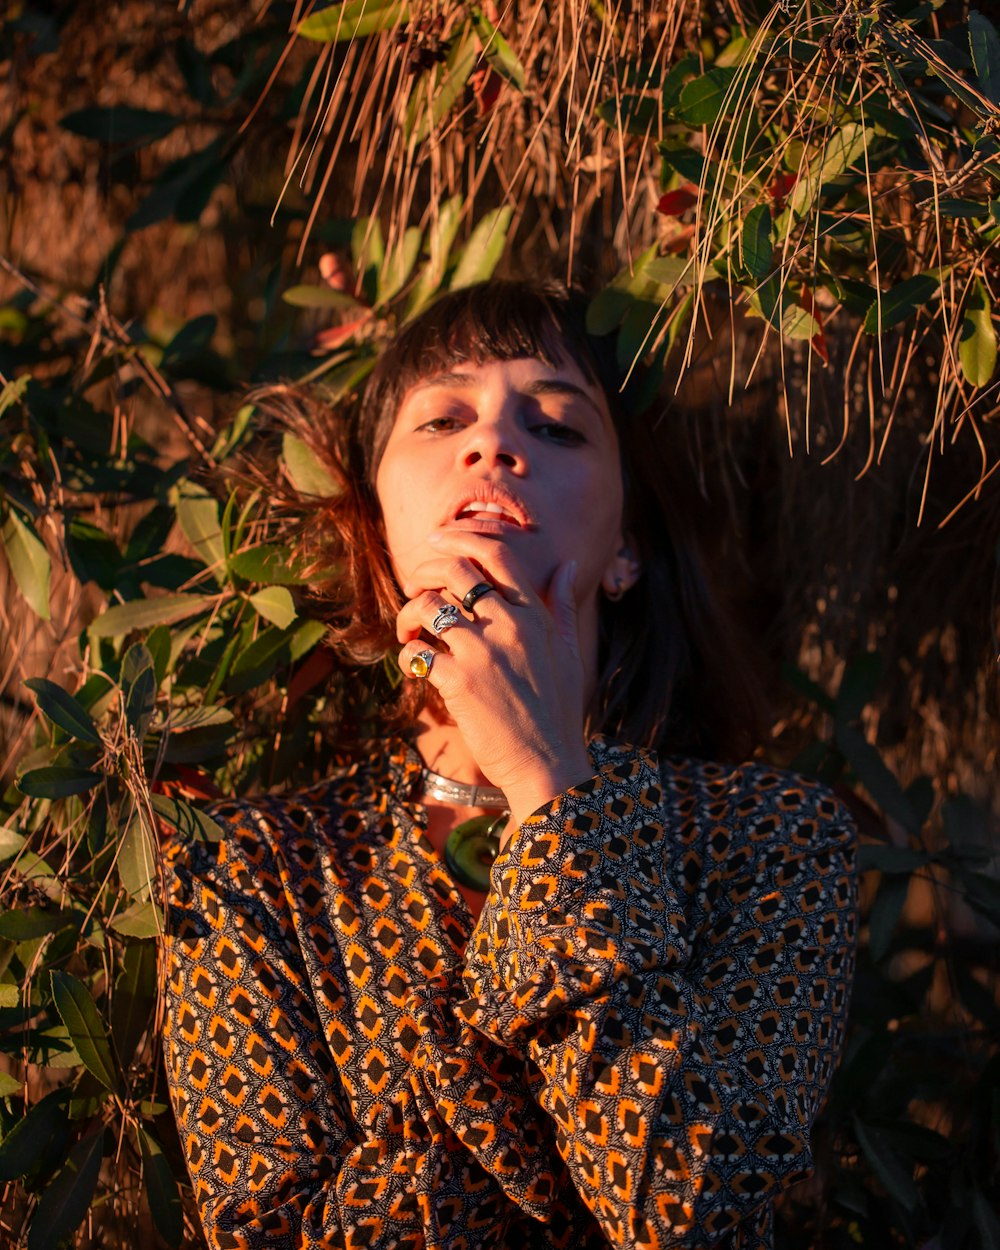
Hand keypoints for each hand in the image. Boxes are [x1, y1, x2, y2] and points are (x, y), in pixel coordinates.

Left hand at [395, 532, 592, 830]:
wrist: (547, 764)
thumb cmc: (558, 710)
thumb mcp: (567, 653)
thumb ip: (562, 605)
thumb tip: (567, 564)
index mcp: (535, 616)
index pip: (498, 556)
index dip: (461, 538)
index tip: (437, 540)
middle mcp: (509, 626)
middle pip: (456, 571)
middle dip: (426, 571)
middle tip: (415, 586)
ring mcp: (482, 653)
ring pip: (429, 606)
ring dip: (409, 614)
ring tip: (409, 630)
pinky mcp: (458, 682)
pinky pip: (416, 651)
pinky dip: (407, 653)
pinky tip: (415, 663)